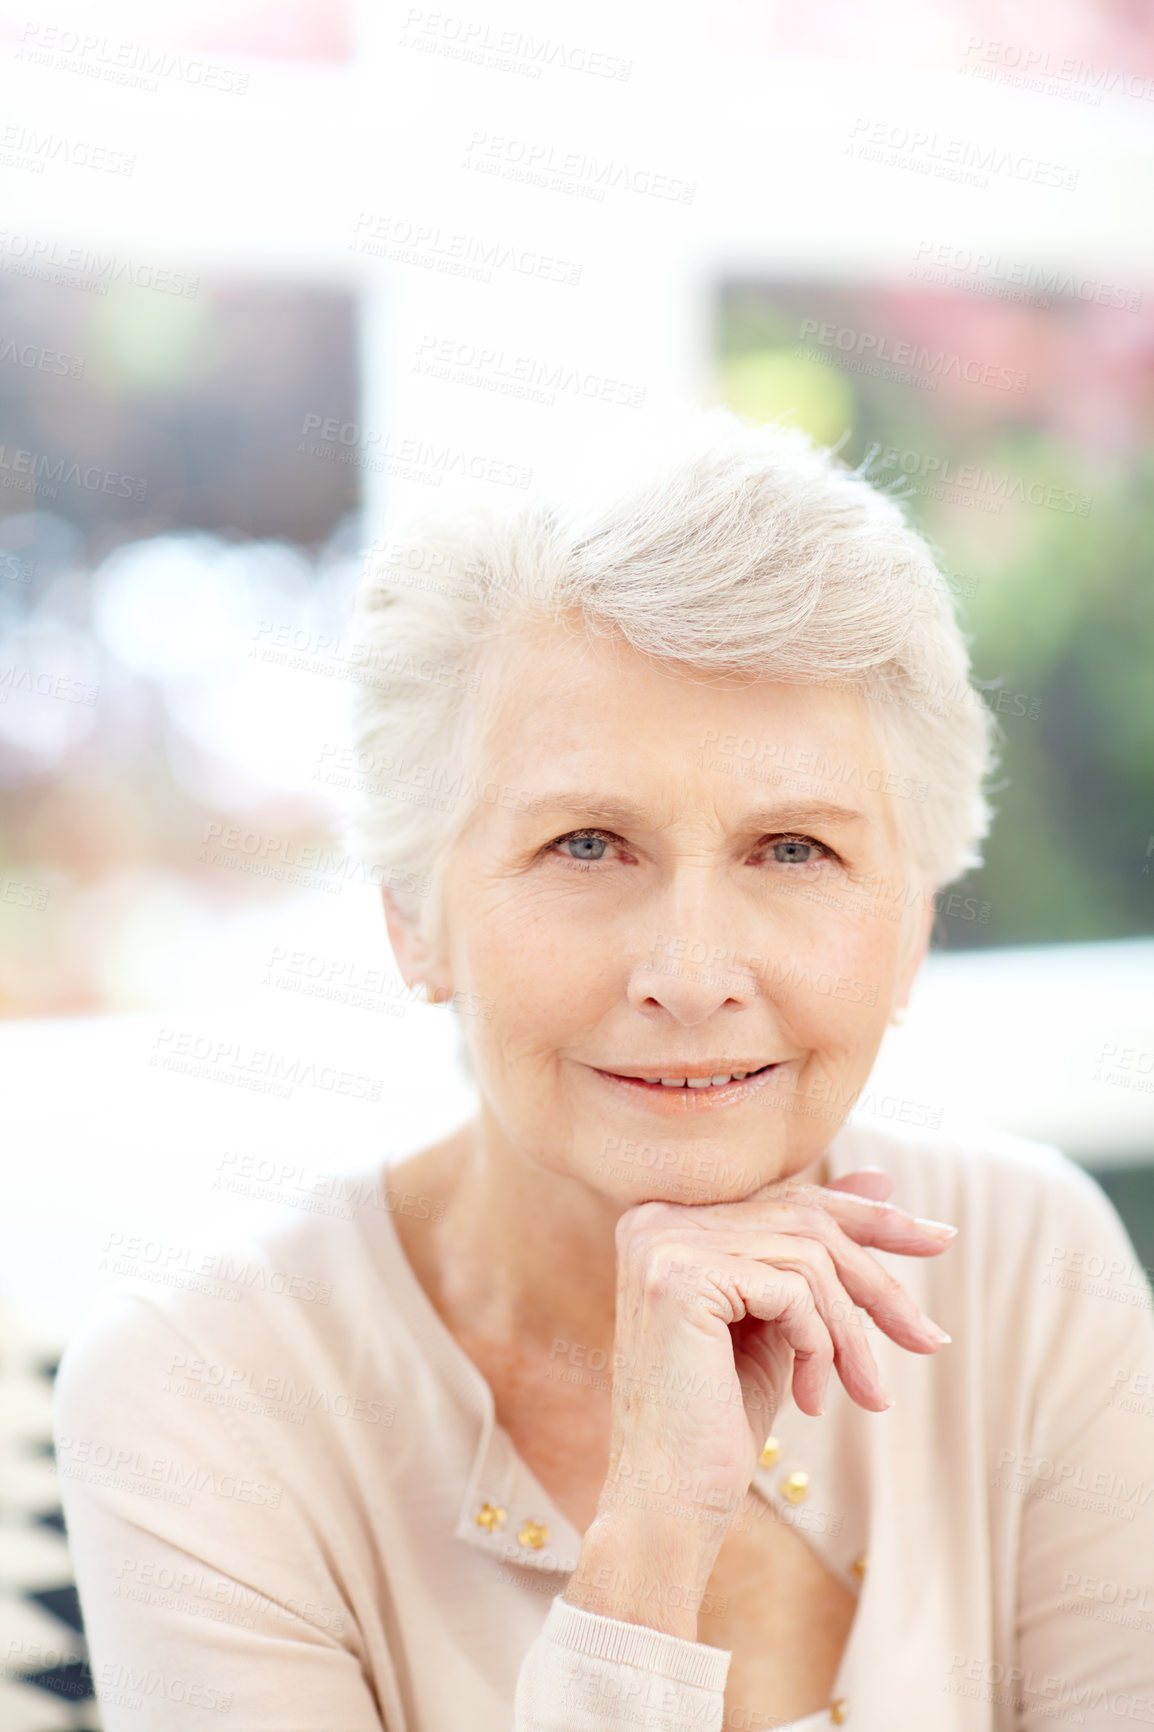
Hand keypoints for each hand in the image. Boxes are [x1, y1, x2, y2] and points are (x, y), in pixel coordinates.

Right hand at [590, 1165, 955, 1570]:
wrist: (669, 1504)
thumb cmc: (720, 1422)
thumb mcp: (780, 1326)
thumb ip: (814, 1258)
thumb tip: (880, 1181)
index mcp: (671, 1219)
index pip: (790, 1198)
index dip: (869, 1217)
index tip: (939, 1239)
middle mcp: (657, 1216)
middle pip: (806, 1224)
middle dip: (879, 1284)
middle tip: (930, 1340)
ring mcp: (662, 1241)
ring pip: (808, 1258)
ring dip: (852, 1334)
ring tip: (867, 1395)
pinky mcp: (678, 1275)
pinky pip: (792, 1289)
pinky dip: (820, 1345)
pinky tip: (812, 1398)